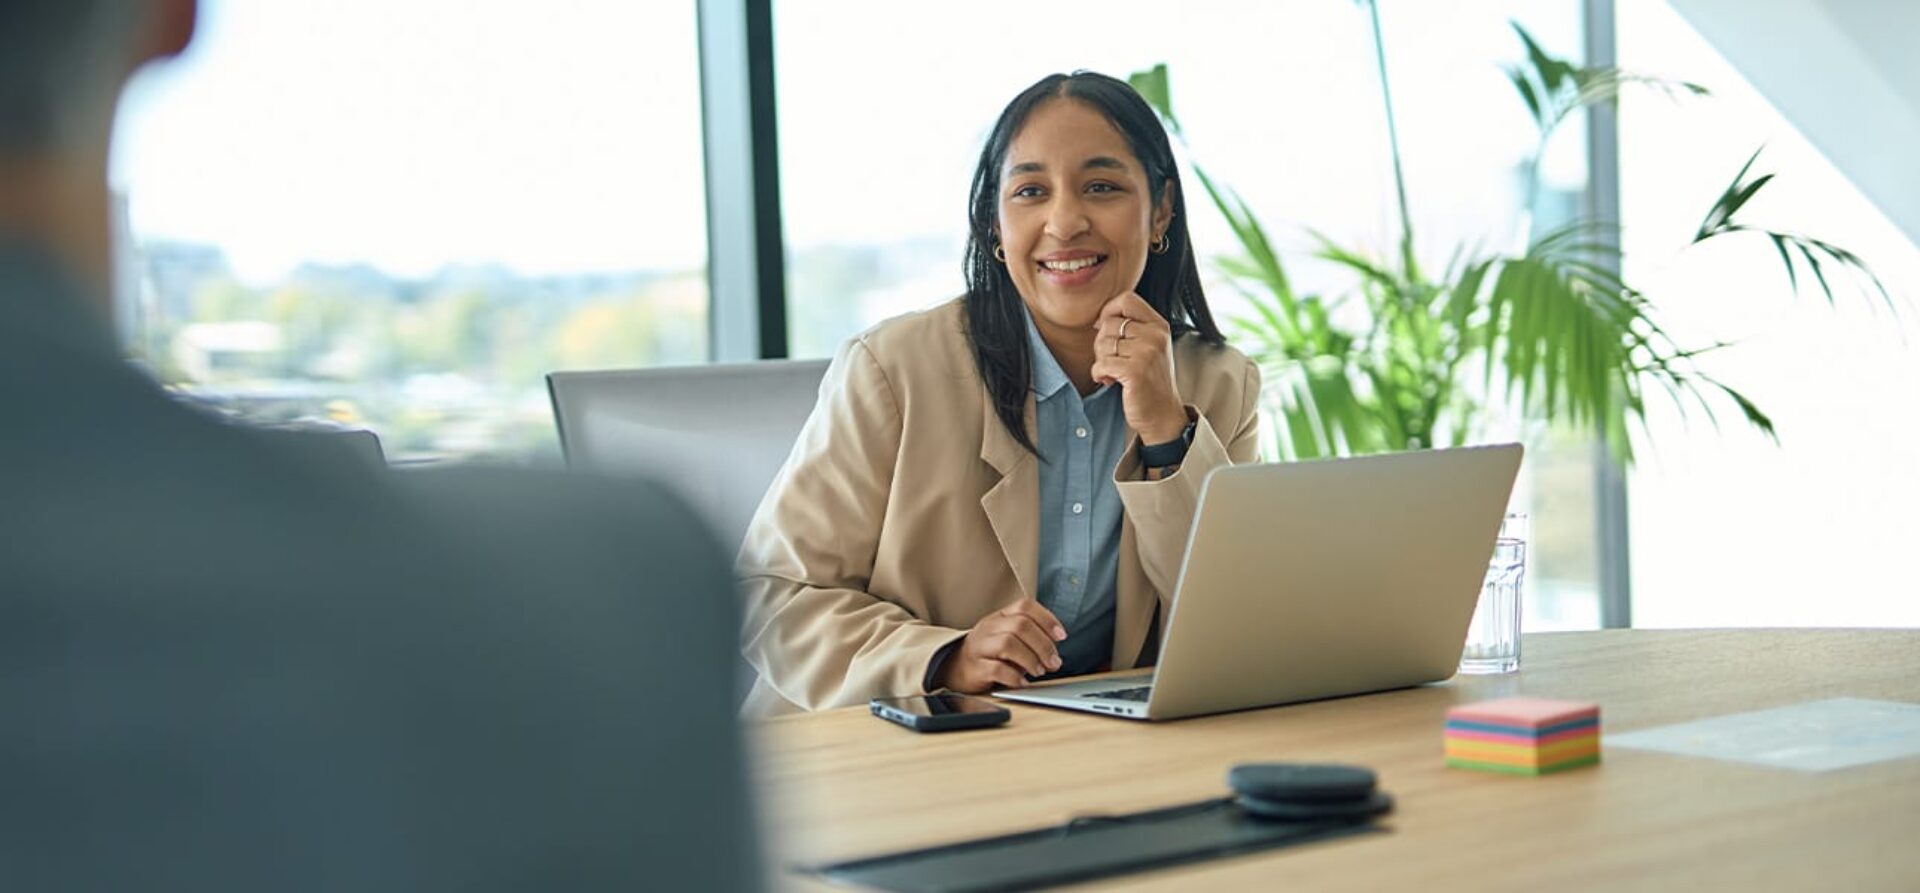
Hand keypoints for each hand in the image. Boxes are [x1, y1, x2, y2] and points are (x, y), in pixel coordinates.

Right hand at [936, 599, 1067, 692]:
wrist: (953, 668)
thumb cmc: (989, 654)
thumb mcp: (1007, 637)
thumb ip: (1030, 640)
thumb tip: (1054, 654)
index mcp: (1000, 616)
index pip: (1025, 606)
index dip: (1047, 619)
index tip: (1061, 636)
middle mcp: (989, 627)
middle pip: (1020, 625)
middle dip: (1043, 645)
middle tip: (1054, 662)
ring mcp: (980, 646)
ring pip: (1008, 643)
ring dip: (1030, 659)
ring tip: (1039, 671)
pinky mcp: (975, 668)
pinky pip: (996, 669)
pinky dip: (1015, 677)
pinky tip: (1023, 682)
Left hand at [1090, 291, 1186, 444]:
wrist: (1162, 414)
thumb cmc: (1150, 381)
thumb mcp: (1149, 347)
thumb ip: (1131, 328)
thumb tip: (1099, 319)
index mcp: (1159, 326)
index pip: (1126, 299)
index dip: (1108, 310)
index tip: (1104, 328)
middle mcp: (1155, 336)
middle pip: (1109, 323)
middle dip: (1101, 343)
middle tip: (1111, 360)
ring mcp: (1147, 353)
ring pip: (1102, 343)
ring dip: (1101, 360)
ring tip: (1113, 372)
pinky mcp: (1135, 372)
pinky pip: (1101, 364)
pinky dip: (1098, 374)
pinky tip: (1108, 381)